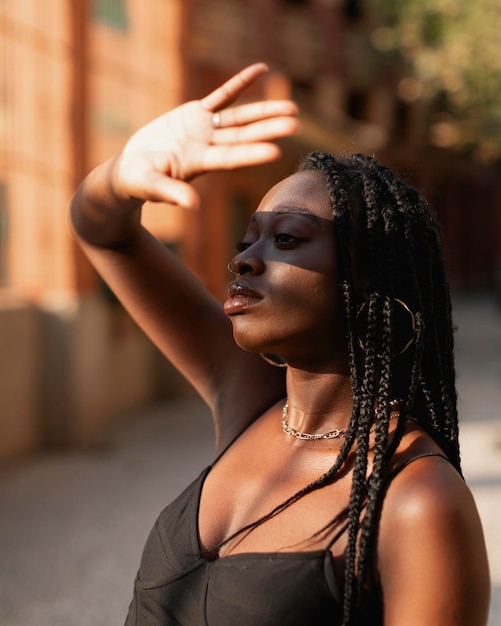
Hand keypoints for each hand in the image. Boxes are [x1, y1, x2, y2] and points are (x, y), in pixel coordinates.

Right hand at [113, 63, 298, 208]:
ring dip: (264, 111)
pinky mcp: (196, 114)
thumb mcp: (152, 186)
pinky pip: (222, 95)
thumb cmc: (139, 181)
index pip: (231, 158)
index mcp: (199, 163)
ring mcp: (204, 129)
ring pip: (240, 117)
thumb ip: (171, 192)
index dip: (252, 153)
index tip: (276, 151)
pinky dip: (241, 83)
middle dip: (269, 129)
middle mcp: (208, 146)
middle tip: (296, 124)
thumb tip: (192, 205)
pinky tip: (263, 70)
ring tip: (292, 107)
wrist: (132, 169)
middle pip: (244, 136)